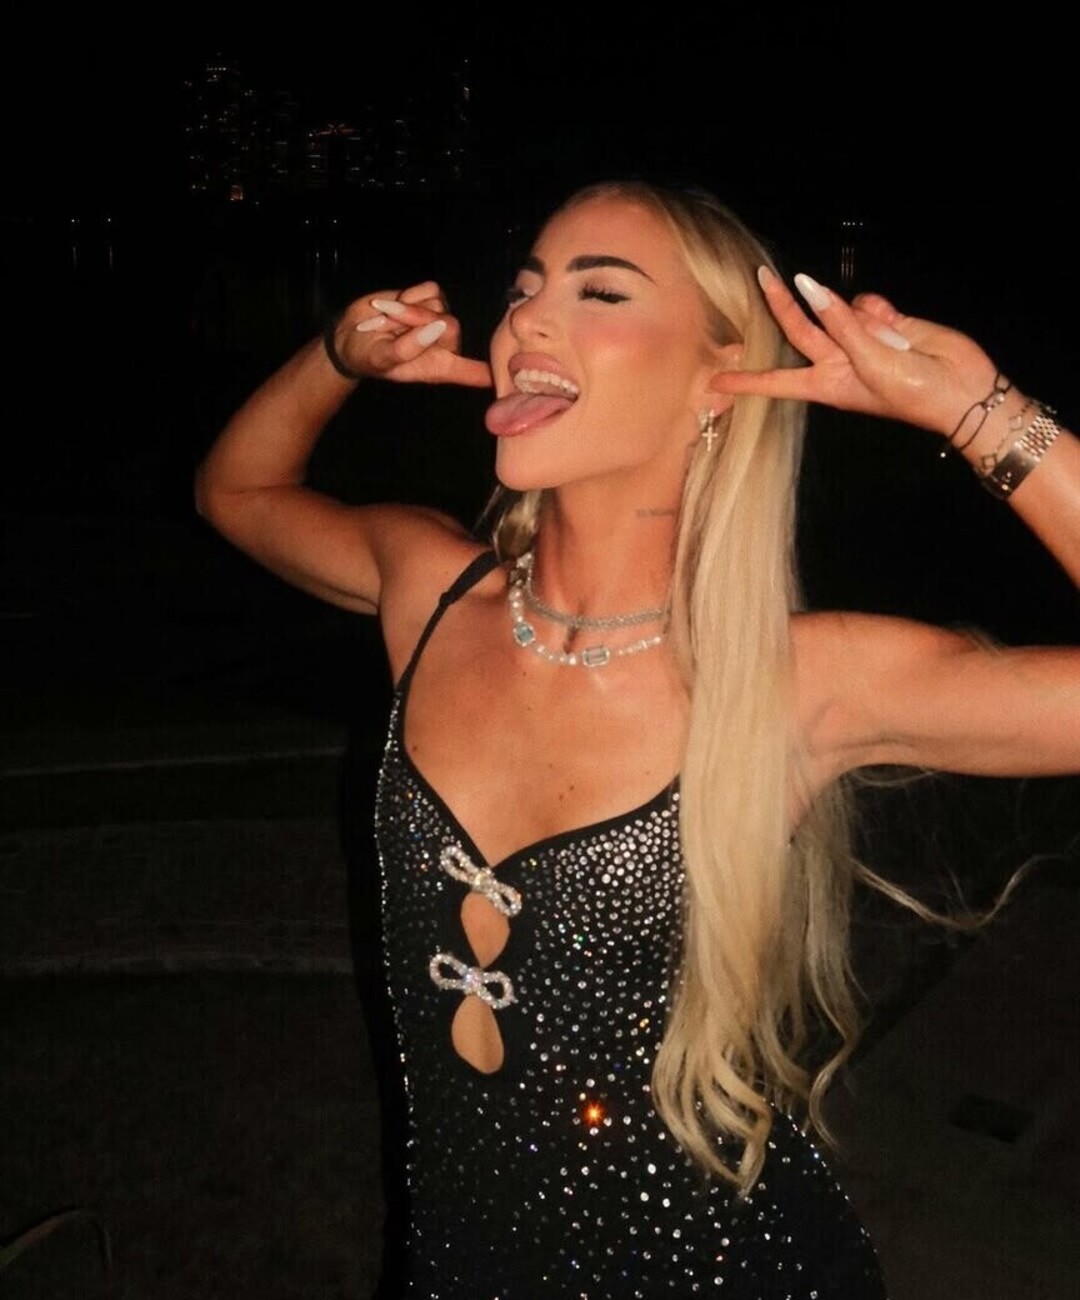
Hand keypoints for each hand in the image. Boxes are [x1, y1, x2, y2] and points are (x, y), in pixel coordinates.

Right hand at [330, 281, 491, 388]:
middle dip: (421, 321)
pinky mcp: (428, 299)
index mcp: (438, 367)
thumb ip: (408, 347)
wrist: (349, 335)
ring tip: (390, 320)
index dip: (491, 372)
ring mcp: (437, 319)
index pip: (472, 372)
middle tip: (393, 326)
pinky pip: (430, 289)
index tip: (513, 375)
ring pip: (440, 305)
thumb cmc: (367, 356)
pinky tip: (395, 306)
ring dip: (411, 308)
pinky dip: (410, 294)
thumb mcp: (382, 358)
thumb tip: (436, 326)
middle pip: (452, 326)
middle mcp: (443, 344)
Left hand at [710, 267, 1001, 438]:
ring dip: (850, 311)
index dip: (747, 381)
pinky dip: (879, 308)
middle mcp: (838, 363)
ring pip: (839, 311)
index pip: (777, 382)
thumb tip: (812, 290)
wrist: (962, 390)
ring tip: (886, 339)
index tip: (715, 382)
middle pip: (800, 330)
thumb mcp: (870, 363)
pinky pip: (869, 305)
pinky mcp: (886, 324)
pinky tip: (899, 326)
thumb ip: (841, 325)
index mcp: (827, 384)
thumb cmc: (911, 392)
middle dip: (782, 305)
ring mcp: (861, 341)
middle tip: (762, 276)